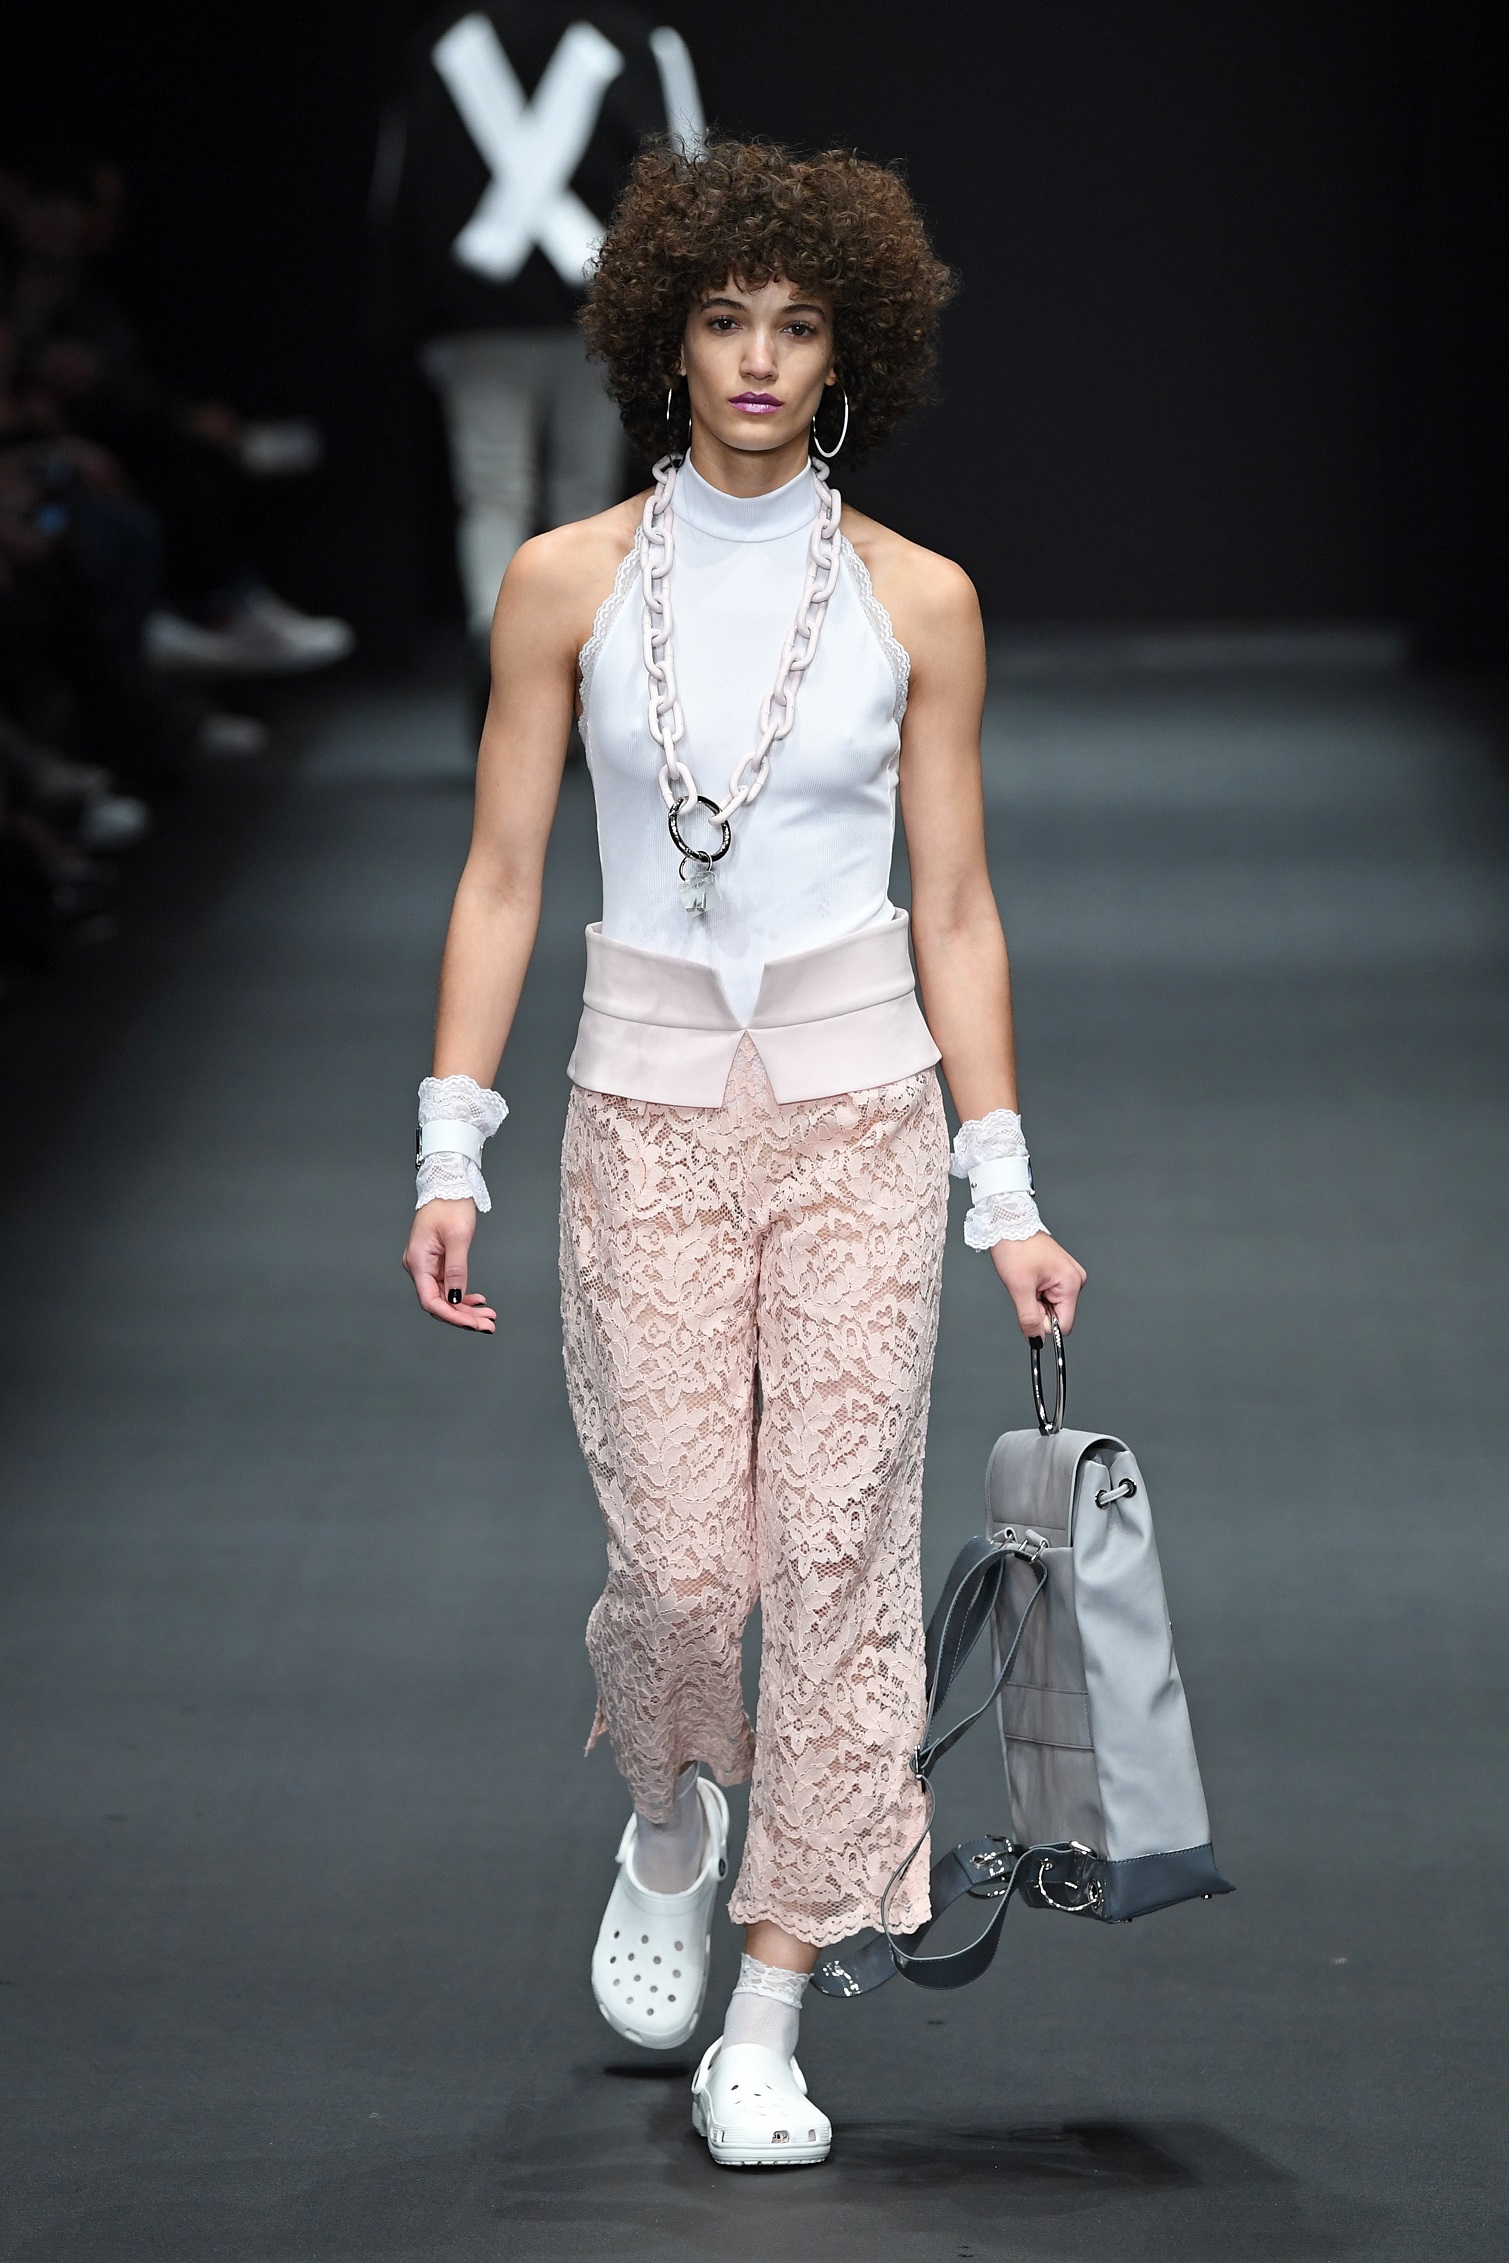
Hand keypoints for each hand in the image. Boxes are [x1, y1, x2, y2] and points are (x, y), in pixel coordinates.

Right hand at [403, 1198, 495, 1332]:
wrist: (448, 1185)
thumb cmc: (450, 1205)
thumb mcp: (458, 1237)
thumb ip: (457, 1269)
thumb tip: (456, 1298)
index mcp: (418, 1262)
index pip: (431, 1300)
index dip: (452, 1316)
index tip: (473, 1324)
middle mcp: (419, 1266)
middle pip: (438, 1302)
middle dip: (463, 1317)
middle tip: (488, 1325)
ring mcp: (426, 1265)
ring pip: (445, 1296)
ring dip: (466, 1309)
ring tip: (488, 1316)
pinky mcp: (435, 1262)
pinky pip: (448, 1285)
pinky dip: (463, 1295)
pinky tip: (478, 1301)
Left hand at [990, 1233, 1086, 1338]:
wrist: (1008, 1224)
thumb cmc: (1016, 1247)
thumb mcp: (1019, 1288)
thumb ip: (1029, 1318)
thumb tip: (1036, 1340)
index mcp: (1071, 1283)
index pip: (1063, 1325)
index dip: (1043, 1323)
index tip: (1029, 1306)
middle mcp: (1075, 1280)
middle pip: (1057, 1315)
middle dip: (1037, 1308)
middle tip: (1025, 1288)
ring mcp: (1068, 1276)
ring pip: (1051, 1306)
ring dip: (1035, 1299)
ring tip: (1026, 1278)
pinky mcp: (1060, 1274)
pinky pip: (1048, 1295)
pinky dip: (1036, 1291)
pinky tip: (1030, 1276)